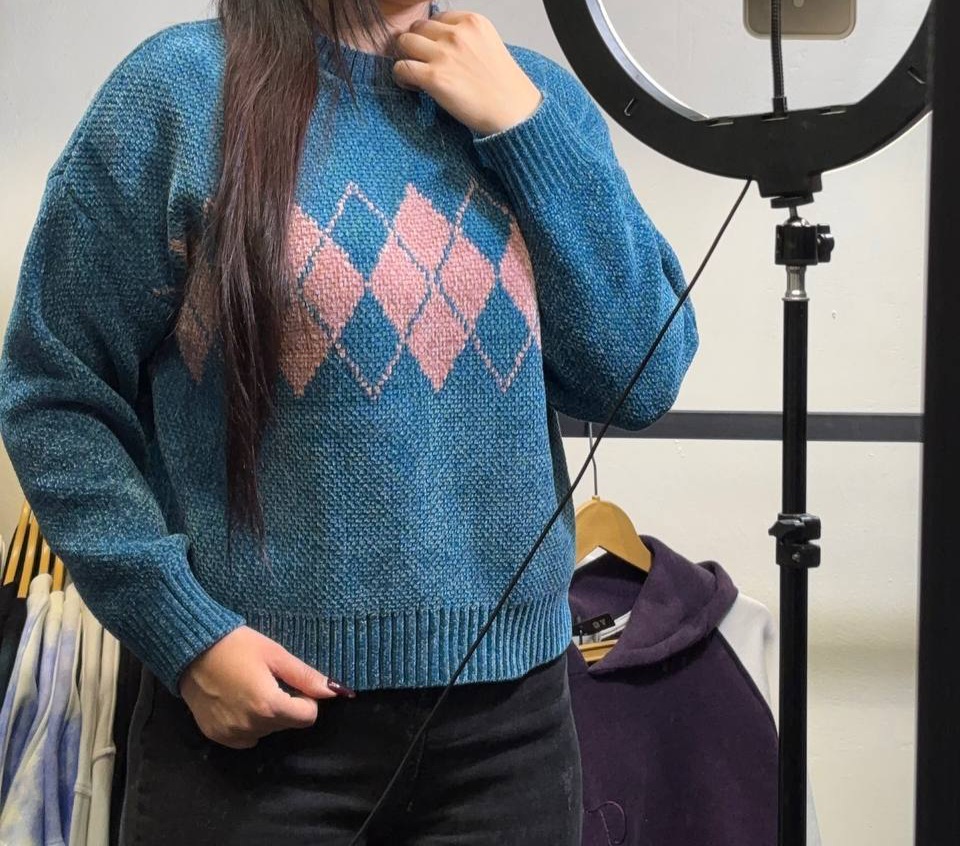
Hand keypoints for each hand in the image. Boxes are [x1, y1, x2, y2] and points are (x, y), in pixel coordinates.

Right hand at [178, 626, 353, 749]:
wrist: (190, 648)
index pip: (308, 717)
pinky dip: (249, 724)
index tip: (293, 683)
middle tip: (270, 680)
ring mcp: (231, 735)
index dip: (306, 699)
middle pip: (288, 724)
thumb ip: (306, 676)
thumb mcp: (276, 655)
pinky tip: (239, 701)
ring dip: (268, 715)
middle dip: (287, 705)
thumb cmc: (236, 645)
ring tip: (252, 688)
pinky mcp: (215, 736)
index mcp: (268, 706)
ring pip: (267, 731)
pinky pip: (246, 737)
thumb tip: (336, 691)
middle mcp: (251, 727)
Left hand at [393, 11, 542, 136]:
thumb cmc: (506, 88)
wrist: (514, 113)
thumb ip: (467, 39)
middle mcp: (457, 34)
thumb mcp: (490, 47)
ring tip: (416, 74)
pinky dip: (401, 77)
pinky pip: (401, 68)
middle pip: (418, 28)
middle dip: (418, 45)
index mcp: (473, 22)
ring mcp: (444, 55)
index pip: (437, 18)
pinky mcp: (434, 78)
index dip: (433, 36)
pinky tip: (412, 86)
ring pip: (404, 42)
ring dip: (406, 57)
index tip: (437, 53)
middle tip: (424, 64)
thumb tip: (442, 44)